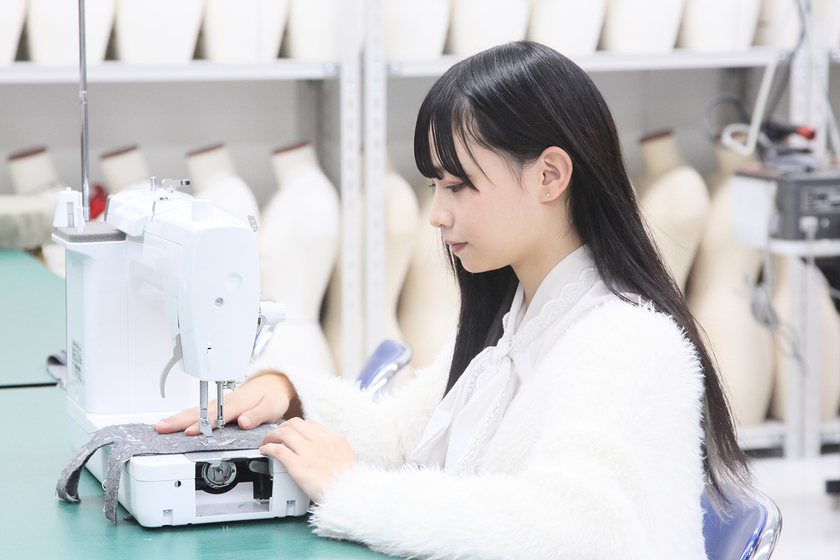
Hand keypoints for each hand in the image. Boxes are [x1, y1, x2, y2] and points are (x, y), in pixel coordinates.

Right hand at [154, 372, 295, 434]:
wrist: (271, 384)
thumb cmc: (271, 397)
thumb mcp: (271, 407)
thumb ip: (257, 415)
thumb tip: (244, 422)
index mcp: (237, 404)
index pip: (217, 415)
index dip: (203, 424)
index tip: (190, 432)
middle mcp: (223, 402)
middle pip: (198, 412)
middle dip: (179, 420)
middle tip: (162, 428)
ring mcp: (217, 403)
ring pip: (194, 411)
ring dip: (176, 418)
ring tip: (160, 426)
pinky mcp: (215, 405)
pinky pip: (196, 410)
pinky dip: (182, 415)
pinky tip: (171, 422)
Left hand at [259, 418, 356, 502]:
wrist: (349, 495)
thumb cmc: (348, 482)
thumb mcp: (344, 456)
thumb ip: (330, 448)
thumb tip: (317, 448)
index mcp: (333, 438)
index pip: (309, 424)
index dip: (296, 427)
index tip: (290, 434)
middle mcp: (321, 441)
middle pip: (294, 423)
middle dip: (281, 427)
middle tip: (275, 436)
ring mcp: (309, 453)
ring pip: (284, 433)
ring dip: (271, 435)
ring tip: (266, 442)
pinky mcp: (299, 467)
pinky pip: (278, 450)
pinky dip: (268, 448)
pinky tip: (265, 451)